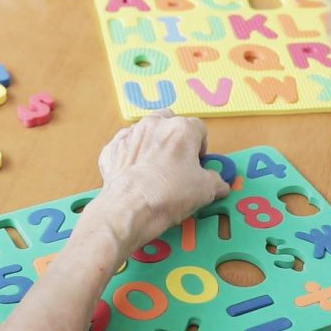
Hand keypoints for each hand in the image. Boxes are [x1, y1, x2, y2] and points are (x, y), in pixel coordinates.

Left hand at [96, 110, 229, 250]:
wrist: (129, 208)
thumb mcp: (206, 190)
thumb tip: (219, 184)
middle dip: (175, 137)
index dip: (201, 147)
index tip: (198, 163)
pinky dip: (131, 156)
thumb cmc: (170, 194)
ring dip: (152, 144)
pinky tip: (134, 175)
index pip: (199, 129)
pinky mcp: (111, 148)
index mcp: (182, 129)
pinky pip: (126, 147)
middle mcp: (155, 124)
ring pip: (145, 131)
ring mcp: (130, 134)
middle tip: (176, 161)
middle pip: (170, 122)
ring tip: (153, 169)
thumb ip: (216, 181)